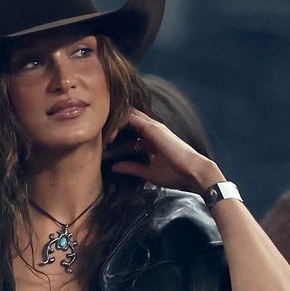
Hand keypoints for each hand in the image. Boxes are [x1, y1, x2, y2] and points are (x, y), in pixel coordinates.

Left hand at [106, 108, 222, 193]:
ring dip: (111, 124)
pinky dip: (118, 123)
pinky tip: (107, 135)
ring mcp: (152, 126)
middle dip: (110, 127)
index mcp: (150, 139)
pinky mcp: (152, 128)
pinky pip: (130, 118)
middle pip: (125, 120)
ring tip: (98, 137)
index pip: (128, 131)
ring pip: (126, 116)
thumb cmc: (176, 174)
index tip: (101, 147)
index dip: (114, 135)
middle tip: (95, 139)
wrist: (193, 173)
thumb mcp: (148, 172)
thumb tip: (114, 167)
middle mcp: (151, 129)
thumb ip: (131, 167)